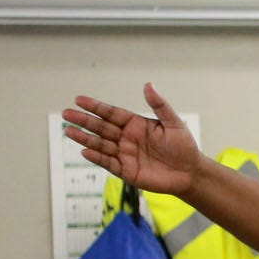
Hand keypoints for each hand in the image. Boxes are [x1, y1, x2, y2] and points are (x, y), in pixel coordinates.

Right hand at [61, 83, 201, 195]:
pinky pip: (109, 163)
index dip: (96, 107)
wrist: (191, 173)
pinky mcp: (126, 171)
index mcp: (135, 124)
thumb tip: (148, 85)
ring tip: (69, 131)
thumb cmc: (184, 147)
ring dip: (85, 139)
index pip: (111, 113)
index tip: (79, 99)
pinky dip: (97, 158)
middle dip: (84, 121)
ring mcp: (125, 154)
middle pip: (101, 128)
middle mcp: (126, 138)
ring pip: (101, 145)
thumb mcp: (173, 123)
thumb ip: (160, 105)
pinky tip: (85, 151)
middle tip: (66, 113)